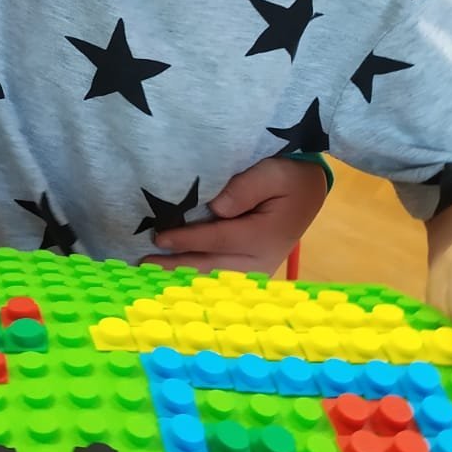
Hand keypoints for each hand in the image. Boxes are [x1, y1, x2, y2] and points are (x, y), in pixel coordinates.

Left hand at [143, 157, 327, 274]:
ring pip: (213, 278)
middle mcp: (260, 261)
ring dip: (182, 276)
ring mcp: (256, 270)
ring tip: (151, 275)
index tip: (159, 237)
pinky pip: (219, 277)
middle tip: (143, 266)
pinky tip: (172, 275)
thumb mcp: (273, 173)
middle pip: (211, 266)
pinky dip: (195, 277)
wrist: (308, 190)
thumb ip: (245, 188)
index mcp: (264, 236)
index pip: (218, 239)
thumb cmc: (289, 178)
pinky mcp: (250, 272)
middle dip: (175, 266)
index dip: (187, 239)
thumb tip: (217, 208)